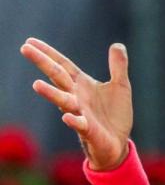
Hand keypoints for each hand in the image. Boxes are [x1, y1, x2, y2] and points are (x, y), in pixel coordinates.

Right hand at [20, 38, 132, 170]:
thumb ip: (118, 66)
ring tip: (36, 84)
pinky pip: (79, 124)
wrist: (117, 143)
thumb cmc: (114, 115)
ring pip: (63, 101)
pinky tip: (67, 117)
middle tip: (24, 48)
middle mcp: (77, 97)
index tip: (29, 41)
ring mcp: (80, 113)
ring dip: (50, 93)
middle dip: (42, 63)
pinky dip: (73, 120)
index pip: (62, 65)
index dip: (48, 53)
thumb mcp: (120, 86)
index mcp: (82, 85)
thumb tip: (117, 44)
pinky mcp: (89, 130)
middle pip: (57, 76)